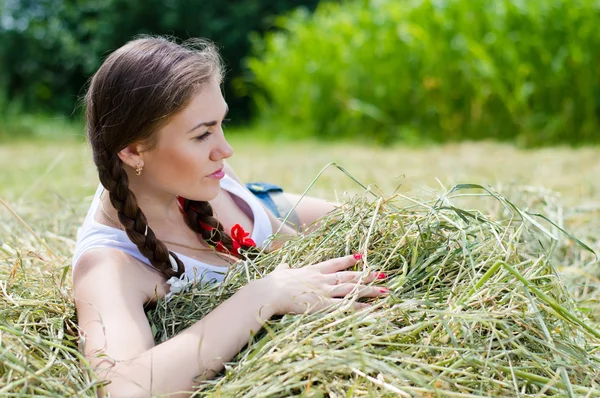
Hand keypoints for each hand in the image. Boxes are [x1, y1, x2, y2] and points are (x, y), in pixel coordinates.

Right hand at [262, 254, 387, 314]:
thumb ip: (285, 269)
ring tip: (385, 289)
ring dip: (370, 289)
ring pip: (352, 289)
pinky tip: (371, 308)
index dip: (348, 260)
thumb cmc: (272, 283)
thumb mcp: (280, 272)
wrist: (270, 292)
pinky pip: (345, 306)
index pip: (335, 263)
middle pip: (349, 276)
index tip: (361, 256)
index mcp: (312, 270)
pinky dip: (359, 307)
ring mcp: (324, 291)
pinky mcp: (323, 305)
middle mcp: (322, 279)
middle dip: (367, 275)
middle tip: (382, 273)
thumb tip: (284, 265)